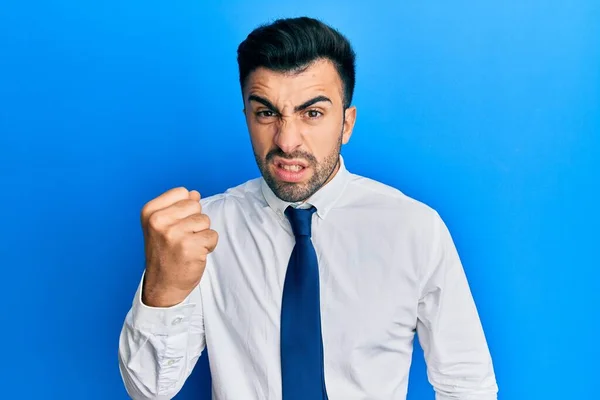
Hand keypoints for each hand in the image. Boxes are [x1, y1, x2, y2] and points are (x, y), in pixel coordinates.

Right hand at [140, 187, 217, 306]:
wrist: (162, 285)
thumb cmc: (165, 253)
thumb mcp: (163, 225)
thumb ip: (178, 207)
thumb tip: (194, 193)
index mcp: (150, 212)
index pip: (183, 192)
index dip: (185, 209)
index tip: (175, 225)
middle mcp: (158, 221)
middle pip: (195, 205)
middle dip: (195, 221)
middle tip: (182, 238)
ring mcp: (173, 234)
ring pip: (205, 220)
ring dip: (201, 234)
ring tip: (187, 246)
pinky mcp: (189, 247)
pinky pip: (212, 235)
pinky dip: (208, 245)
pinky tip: (194, 254)